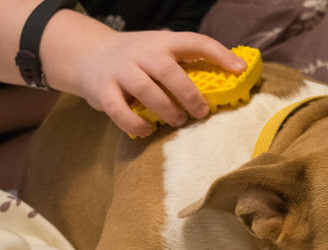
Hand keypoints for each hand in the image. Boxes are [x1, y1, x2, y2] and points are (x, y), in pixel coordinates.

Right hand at [41, 15, 245, 136]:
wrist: (87, 54)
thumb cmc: (136, 58)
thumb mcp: (159, 51)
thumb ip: (183, 62)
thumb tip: (225, 80)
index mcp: (162, 42)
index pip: (195, 41)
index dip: (219, 54)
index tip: (240, 69)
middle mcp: (141, 53)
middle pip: (169, 71)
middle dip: (189, 94)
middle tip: (201, 112)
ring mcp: (120, 70)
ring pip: (146, 91)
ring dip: (166, 110)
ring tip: (177, 121)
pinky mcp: (102, 90)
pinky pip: (120, 110)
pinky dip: (136, 124)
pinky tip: (148, 130)